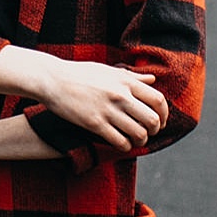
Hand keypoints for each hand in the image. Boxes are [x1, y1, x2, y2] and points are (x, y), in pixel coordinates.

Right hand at [31, 59, 167, 149]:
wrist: (52, 79)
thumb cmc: (80, 73)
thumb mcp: (108, 70)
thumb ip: (132, 77)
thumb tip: (153, 79)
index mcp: (125, 81)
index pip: (158, 100)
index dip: (164, 114)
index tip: (160, 120)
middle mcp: (120, 95)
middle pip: (152, 120)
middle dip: (154, 130)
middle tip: (148, 132)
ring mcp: (108, 110)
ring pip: (139, 133)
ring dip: (140, 140)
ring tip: (135, 139)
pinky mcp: (94, 123)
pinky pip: (120, 141)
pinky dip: (125, 146)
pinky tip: (121, 143)